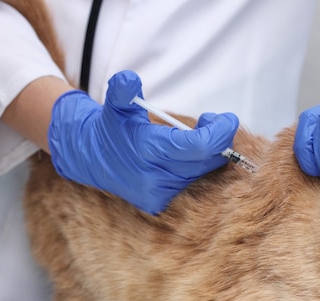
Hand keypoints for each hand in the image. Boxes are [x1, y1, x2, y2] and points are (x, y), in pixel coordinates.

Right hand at [48, 70, 238, 213]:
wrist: (92, 159)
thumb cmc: (112, 128)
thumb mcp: (115, 105)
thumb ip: (122, 90)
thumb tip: (130, 79)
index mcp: (148, 150)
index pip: (201, 147)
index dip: (221, 132)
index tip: (227, 119)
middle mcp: (155, 177)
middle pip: (207, 160)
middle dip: (216, 139)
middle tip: (210, 122)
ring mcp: (158, 194)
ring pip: (201, 172)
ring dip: (205, 153)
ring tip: (192, 136)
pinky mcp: (159, 203)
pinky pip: (190, 183)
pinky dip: (193, 168)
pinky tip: (183, 156)